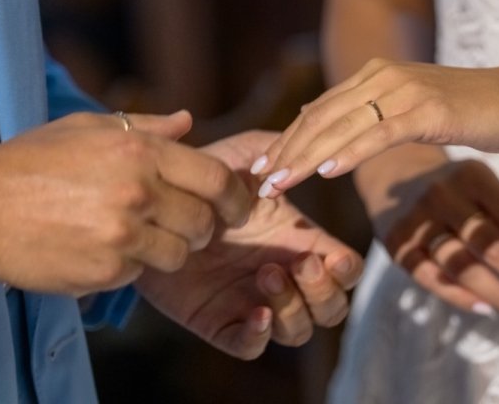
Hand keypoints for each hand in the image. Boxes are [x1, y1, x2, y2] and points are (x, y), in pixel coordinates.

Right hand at [0, 111, 251, 294]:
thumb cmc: (32, 161)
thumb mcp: (88, 127)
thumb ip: (147, 127)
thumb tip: (189, 122)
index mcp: (140, 152)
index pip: (216, 178)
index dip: (235, 197)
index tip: (237, 208)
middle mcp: (139, 193)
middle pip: (203, 222)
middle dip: (201, 227)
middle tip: (182, 224)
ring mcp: (123, 235)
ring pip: (178, 254)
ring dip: (168, 249)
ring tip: (140, 237)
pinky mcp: (105, 271)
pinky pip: (141, 274)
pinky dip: (132, 266)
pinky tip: (105, 249)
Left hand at [135, 131, 363, 359]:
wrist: (153, 204)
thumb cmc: (204, 177)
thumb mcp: (246, 155)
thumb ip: (282, 150)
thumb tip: (315, 151)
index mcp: (300, 241)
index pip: (344, 269)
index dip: (346, 270)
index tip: (332, 258)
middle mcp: (284, 275)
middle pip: (331, 308)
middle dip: (324, 292)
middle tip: (298, 264)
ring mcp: (253, 301)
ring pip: (298, 331)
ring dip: (293, 307)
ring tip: (266, 274)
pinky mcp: (219, 321)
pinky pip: (251, 347)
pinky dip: (260, 336)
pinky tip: (256, 314)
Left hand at [251, 58, 498, 198]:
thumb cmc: (476, 110)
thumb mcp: (419, 113)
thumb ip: (382, 119)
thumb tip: (344, 138)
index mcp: (378, 78)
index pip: (321, 112)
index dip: (288, 140)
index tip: (262, 169)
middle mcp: (384, 78)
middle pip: (321, 118)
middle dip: (285, 151)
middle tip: (257, 181)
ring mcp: (406, 91)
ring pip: (342, 126)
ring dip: (304, 157)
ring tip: (277, 184)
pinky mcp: (428, 109)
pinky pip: (379, 134)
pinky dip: (349, 153)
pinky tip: (325, 173)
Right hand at [349, 147, 498, 321]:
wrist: (393, 170)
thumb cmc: (456, 187)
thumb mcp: (484, 186)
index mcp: (473, 176)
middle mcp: (443, 194)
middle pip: (491, 245)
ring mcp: (416, 220)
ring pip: (461, 265)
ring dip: (498, 293)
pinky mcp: (396, 243)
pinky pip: (428, 277)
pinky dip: (458, 296)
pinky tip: (485, 309)